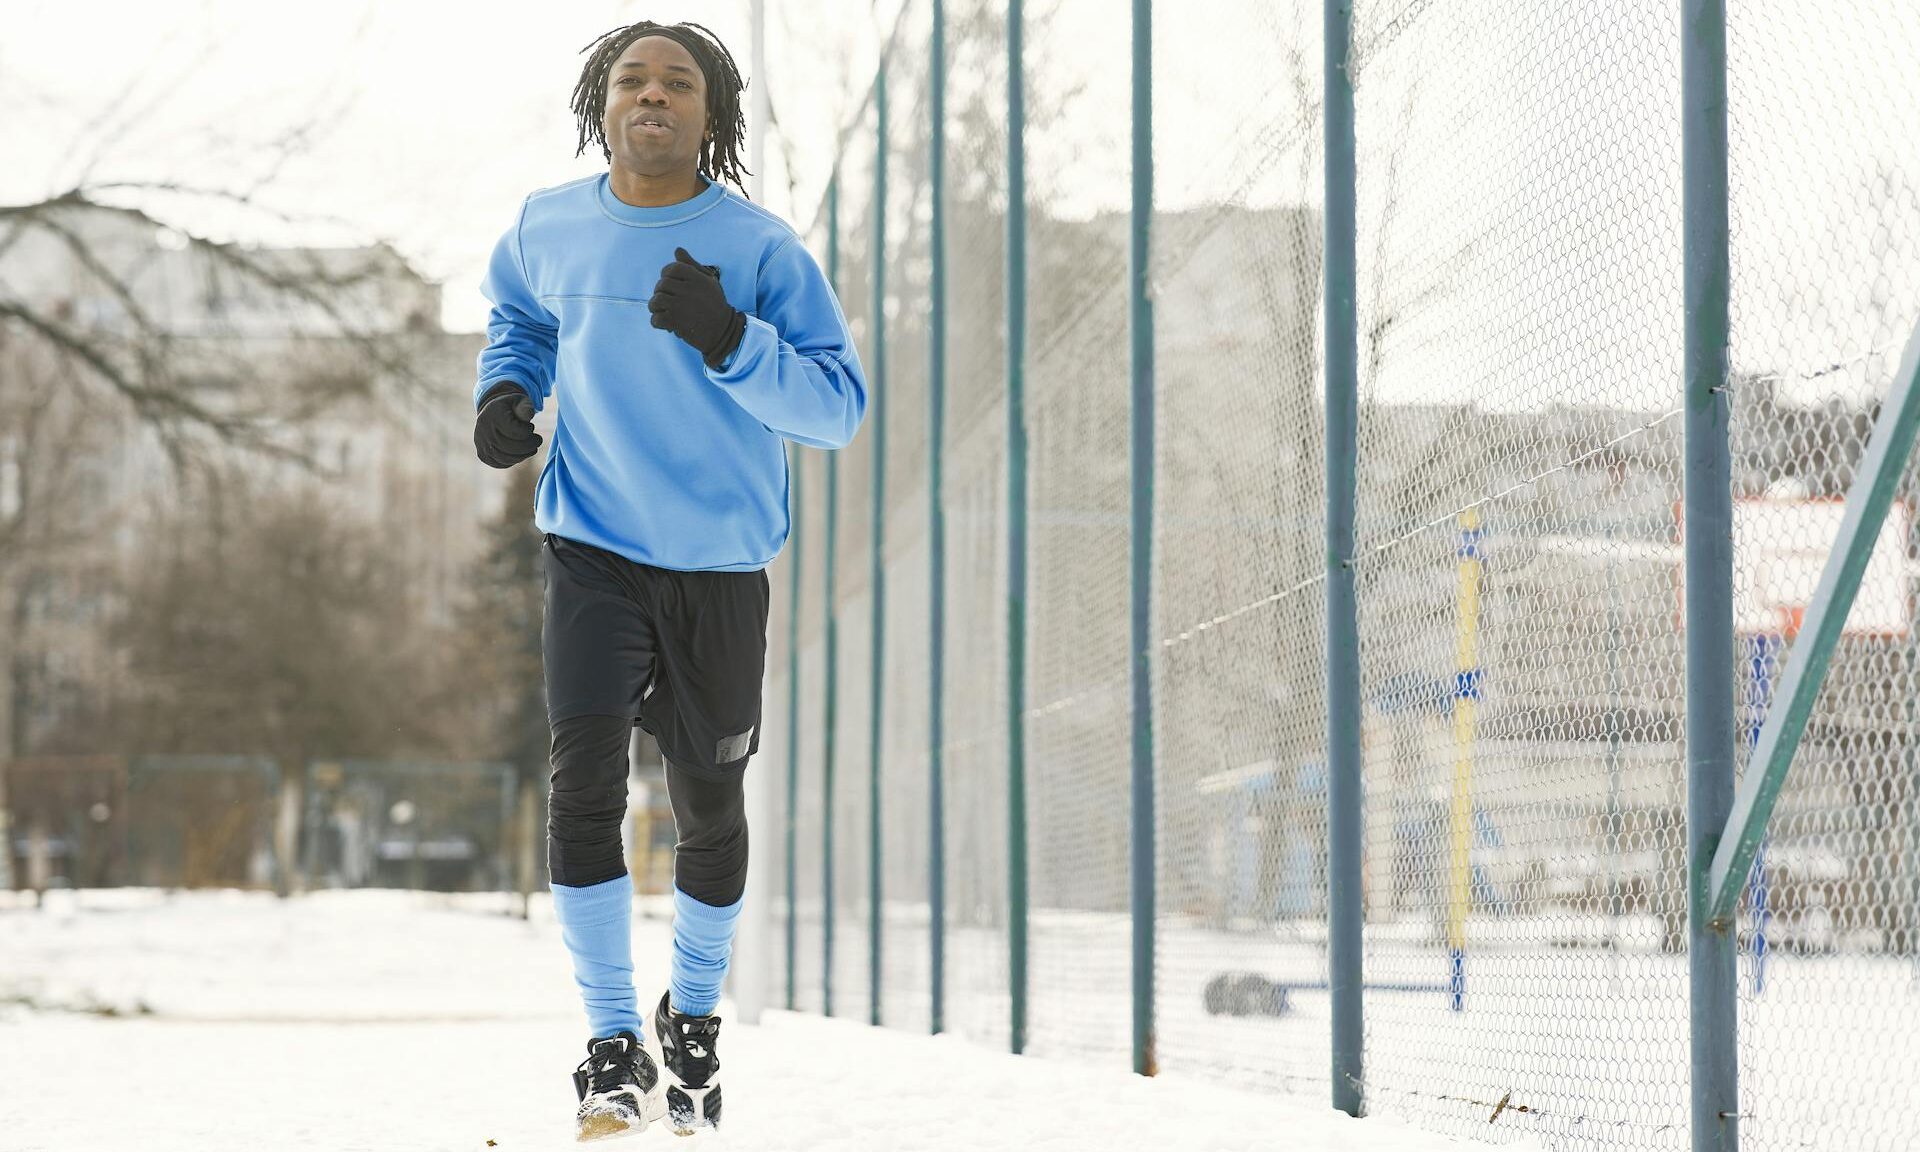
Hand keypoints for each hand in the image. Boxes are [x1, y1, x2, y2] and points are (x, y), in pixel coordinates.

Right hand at [474, 382, 540, 467]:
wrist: (492, 413)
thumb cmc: (510, 407)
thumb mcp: (519, 401)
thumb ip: (526, 406)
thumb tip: (529, 414)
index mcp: (493, 415)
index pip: (516, 431)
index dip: (528, 431)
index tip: (531, 427)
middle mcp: (484, 430)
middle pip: (511, 447)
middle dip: (529, 446)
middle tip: (537, 441)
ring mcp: (481, 444)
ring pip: (506, 458)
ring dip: (524, 455)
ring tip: (532, 448)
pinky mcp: (483, 455)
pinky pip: (501, 463)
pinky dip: (514, 461)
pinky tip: (521, 453)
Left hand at [648, 247, 745, 368]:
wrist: (722, 331)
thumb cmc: (714, 304)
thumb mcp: (709, 281)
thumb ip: (692, 265)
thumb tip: (677, 250)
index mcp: (697, 278)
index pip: (672, 268)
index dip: (666, 274)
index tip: (670, 284)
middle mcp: (689, 290)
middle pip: (662, 284)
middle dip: (660, 292)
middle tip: (667, 301)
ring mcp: (681, 306)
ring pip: (656, 301)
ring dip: (656, 308)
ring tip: (663, 311)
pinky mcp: (676, 322)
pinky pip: (656, 319)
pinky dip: (657, 322)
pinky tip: (666, 324)